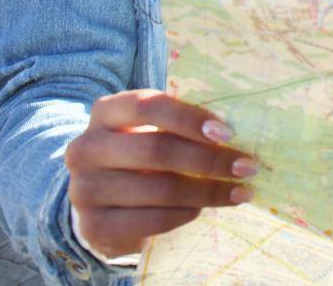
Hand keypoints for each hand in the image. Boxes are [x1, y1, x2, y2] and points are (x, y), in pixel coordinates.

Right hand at [64, 90, 257, 257]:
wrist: (101, 200)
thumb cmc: (141, 155)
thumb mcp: (151, 130)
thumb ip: (182, 124)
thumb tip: (234, 132)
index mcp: (106, 112)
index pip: (148, 106)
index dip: (190, 118)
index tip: (228, 133)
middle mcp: (87, 148)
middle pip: (157, 150)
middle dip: (210, 160)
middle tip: (247, 167)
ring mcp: (84, 189)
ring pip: (159, 189)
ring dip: (207, 192)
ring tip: (238, 192)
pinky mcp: (93, 226)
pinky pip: (152, 220)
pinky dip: (185, 215)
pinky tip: (203, 210)